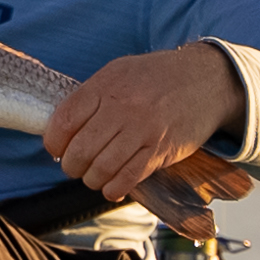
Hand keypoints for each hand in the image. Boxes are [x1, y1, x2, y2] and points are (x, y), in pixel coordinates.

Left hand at [45, 44, 246, 203]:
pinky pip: (129, 177)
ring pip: (102, 168)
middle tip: (75, 167)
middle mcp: (122, 108)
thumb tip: (63, 126)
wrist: (205, 79)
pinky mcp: (161, 149)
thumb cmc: (157, 76)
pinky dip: (114, 187)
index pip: (64, 121)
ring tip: (93, 177)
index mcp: (105, 86)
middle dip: (71, 166)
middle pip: (80, 150)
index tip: (57, 149)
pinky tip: (111, 186)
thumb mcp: (119, 72)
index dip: (54, 142)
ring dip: (91, 179)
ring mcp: (143, 130)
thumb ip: (91, 96)